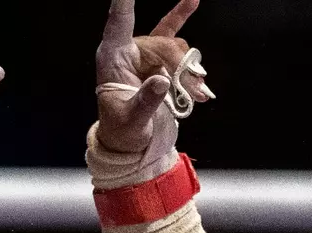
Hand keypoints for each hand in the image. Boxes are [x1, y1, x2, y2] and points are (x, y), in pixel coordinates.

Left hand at [95, 0, 213, 155]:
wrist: (130, 140)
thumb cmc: (122, 130)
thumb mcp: (132, 120)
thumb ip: (146, 101)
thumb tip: (162, 80)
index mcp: (113, 57)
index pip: (119, 22)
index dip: (124, 3)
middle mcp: (129, 50)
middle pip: (162, 42)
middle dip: (181, 64)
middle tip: (195, 89)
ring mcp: (145, 53)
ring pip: (175, 47)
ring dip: (190, 69)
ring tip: (198, 92)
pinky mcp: (160, 60)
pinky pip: (175, 37)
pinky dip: (187, 34)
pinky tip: (194, 5)